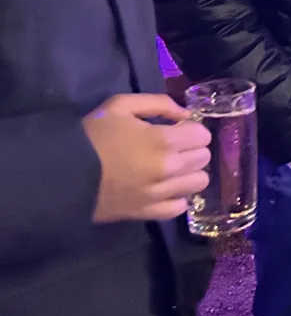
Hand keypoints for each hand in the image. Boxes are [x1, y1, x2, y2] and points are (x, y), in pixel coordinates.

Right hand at [81, 94, 212, 222]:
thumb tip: (185, 115)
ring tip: (171, 169)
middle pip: (203, 158)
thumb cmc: (92, 136)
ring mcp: (159, 194)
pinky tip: (164, 188)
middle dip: (192, 149)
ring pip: (199, 183)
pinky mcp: (148, 213)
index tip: (177, 131)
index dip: (191, 130)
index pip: (202, 136)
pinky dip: (177, 197)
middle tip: (173, 148)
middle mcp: (168, 169)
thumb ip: (159, 103)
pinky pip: (180, 207)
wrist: (63, 174)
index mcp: (163, 141)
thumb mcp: (121, 105)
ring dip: (189, 173)